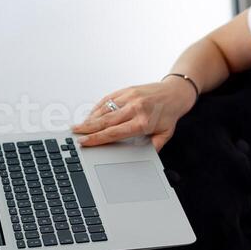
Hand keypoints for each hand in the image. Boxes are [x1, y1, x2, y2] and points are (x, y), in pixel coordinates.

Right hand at [71, 77, 196, 150]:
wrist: (176, 92)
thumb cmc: (170, 114)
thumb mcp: (165, 135)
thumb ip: (152, 148)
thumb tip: (142, 160)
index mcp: (142, 122)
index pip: (114, 133)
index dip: (96, 138)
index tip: (83, 142)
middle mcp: (134, 108)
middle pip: (105, 121)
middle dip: (87, 128)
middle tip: (74, 133)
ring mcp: (130, 97)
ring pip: (104, 109)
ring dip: (90, 118)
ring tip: (79, 126)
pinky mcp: (127, 89)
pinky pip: (108, 99)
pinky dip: (97, 108)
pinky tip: (91, 115)